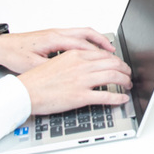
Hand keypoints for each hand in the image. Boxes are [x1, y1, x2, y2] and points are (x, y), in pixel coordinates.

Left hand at [0, 27, 117, 73]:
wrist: (1, 46)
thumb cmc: (14, 54)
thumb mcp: (33, 65)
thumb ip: (52, 68)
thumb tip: (69, 76)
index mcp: (54, 39)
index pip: (82, 44)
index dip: (97, 53)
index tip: (109, 62)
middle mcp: (57, 33)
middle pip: (87, 34)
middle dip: (103, 44)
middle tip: (115, 56)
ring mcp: (56, 33)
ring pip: (83, 33)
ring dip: (97, 41)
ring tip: (109, 52)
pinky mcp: (54, 37)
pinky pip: (76, 36)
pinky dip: (88, 42)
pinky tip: (92, 51)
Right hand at [16, 48, 132, 115]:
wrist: (25, 92)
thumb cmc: (37, 79)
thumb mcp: (58, 61)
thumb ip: (75, 61)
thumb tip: (89, 65)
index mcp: (75, 55)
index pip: (104, 54)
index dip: (117, 60)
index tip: (120, 64)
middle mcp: (81, 65)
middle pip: (113, 63)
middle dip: (125, 69)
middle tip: (128, 74)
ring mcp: (82, 81)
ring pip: (113, 76)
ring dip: (125, 81)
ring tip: (128, 85)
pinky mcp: (80, 96)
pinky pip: (106, 96)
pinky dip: (118, 98)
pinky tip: (122, 99)